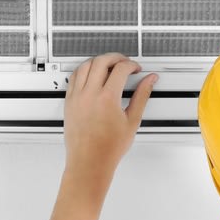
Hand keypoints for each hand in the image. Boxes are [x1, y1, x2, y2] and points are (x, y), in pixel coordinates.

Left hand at [63, 53, 158, 177]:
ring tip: (109, 66)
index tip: (136, 69)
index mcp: (107, 99)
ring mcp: (77, 97)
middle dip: (115, 57)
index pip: (120, 68)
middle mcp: (90, 95)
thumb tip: (149, 81)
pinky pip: (74, 77)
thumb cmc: (108, 148)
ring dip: (98, 61)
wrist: (89, 162)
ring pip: (85, 65)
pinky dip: (84, 70)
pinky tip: (91, 74)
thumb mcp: (132, 121)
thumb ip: (142, 96)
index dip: (131, 64)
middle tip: (124, 62)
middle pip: (101, 61)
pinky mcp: (69, 102)